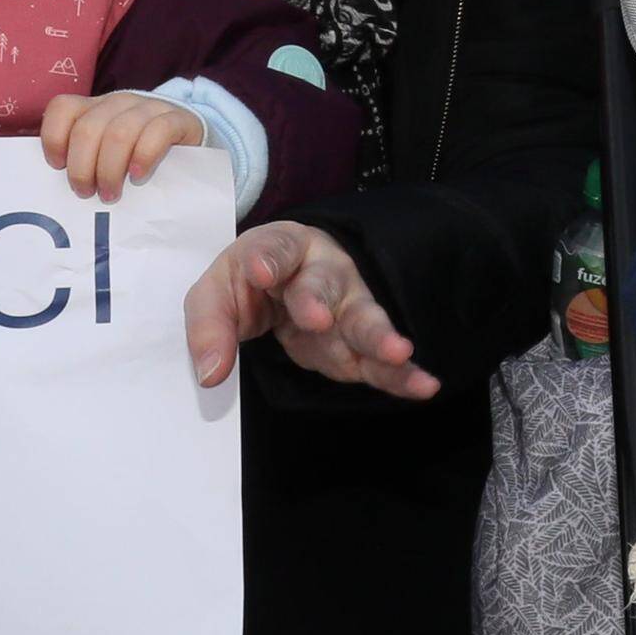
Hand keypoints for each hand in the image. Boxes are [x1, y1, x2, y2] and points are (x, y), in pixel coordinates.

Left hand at [42, 89, 208, 200]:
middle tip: (87, 193)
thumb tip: (54, 183)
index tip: (57, 166)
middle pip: (88, 128)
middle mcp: (119, 102)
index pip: (62, 107)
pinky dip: (143, 156)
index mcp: (95, 107)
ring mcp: (149, 108)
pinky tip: (139, 176)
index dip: (53, 137)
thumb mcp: (107, 152)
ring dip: (109, 169)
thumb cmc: (139, 154)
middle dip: (82, 167)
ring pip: (119, 132)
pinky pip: (157, 132)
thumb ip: (84, 158)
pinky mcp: (177, 119)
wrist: (191, 143)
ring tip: (111, 194)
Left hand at [183, 221, 437, 398]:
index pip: (275, 247)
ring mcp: (349, 306)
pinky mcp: (361, 344)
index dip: (268, 258)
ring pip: (364, 318)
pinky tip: (425, 386)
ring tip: (398, 351)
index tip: (261, 271)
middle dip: (319, 299)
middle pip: (323, 282)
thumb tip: (211, 374)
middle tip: (316, 319)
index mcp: (282, 248)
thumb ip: (210, 327)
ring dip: (378, 336)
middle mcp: (322, 271)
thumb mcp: (218, 293)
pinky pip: (384, 360)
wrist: (289, 284)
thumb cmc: (253, 283)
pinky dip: (404, 375)